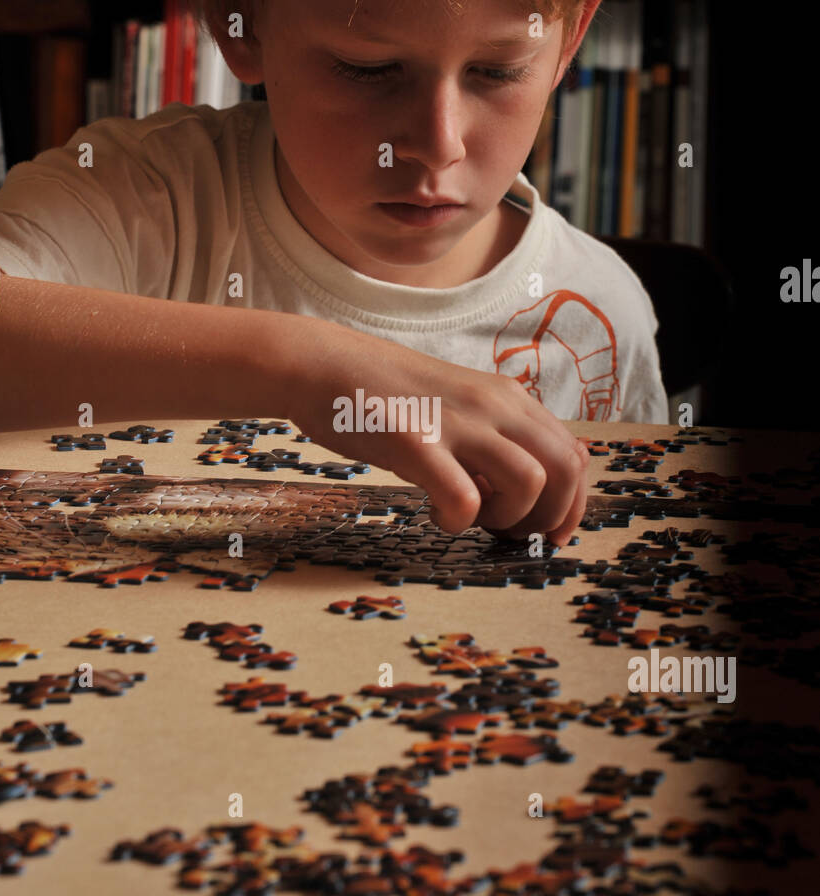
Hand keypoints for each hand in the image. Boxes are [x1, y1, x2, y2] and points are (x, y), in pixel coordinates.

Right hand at [281, 319, 588, 541]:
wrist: (323, 363)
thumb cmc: (387, 394)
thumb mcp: (457, 405)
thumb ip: (496, 436)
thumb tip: (532, 485)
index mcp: (507, 398)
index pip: (573, 454)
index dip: (572, 503)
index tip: (549, 531)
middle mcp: (492, 405)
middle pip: (563, 469)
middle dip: (548, 516)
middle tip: (510, 532)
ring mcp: (456, 422)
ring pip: (529, 482)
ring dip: (509, 517)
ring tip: (475, 518)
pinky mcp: (415, 443)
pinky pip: (464, 500)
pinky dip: (458, 522)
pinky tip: (435, 513)